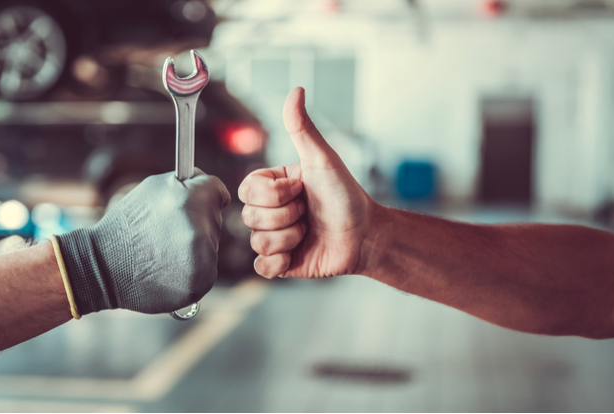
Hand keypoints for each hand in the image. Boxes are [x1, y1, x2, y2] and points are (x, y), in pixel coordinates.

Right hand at [58, 170, 229, 313]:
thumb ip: (186, 183)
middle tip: (167, 231)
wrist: (104, 267)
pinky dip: (192, 268)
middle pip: (215, 218)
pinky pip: (207, 268)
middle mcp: (200, 229)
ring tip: (165, 250)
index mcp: (190, 200)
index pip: (218, 190)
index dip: (206, 195)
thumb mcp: (152, 189)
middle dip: (197, 221)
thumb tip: (210, 184)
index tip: (196, 202)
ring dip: (195, 246)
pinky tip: (168, 268)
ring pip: (211, 245)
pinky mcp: (201, 282)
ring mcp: (203, 259)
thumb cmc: (127, 225)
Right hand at [239, 88, 375, 278]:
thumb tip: (296, 91)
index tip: (300, 189)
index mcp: (273, 185)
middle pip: (249, 217)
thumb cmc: (346, 195)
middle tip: (308, 211)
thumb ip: (302, 128)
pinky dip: (281, 261)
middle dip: (286, 216)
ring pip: (257, 242)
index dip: (274, 194)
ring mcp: (274, 238)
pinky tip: (299, 252)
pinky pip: (261, 267)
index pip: (247, 189)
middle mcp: (269, 211)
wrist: (365, 235)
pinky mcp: (280, 263)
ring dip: (290, 237)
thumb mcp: (322, 159)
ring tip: (309, 230)